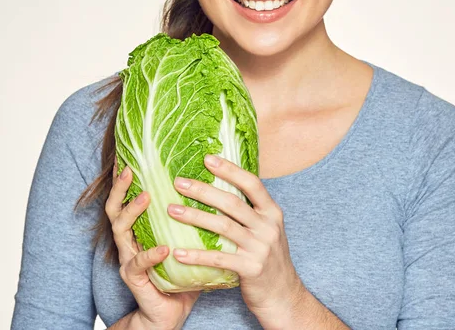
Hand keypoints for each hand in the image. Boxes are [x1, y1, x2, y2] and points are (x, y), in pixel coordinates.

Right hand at [106, 156, 200, 329]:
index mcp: (140, 229)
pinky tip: (164, 247)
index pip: (127, 198)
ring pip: (121, 231)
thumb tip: (218, 186)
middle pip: (114, 209)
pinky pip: (139, 264)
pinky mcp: (135, 279)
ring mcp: (129, 259)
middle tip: (132, 170)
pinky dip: (151, 254)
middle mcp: (129, 241)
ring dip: (133, 211)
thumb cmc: (181, 270)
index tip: (131, 156)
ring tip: (147, 197)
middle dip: (120, 188)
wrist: (170, 311)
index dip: (126, 179)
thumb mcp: (187, 238)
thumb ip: (193, 216)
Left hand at [166, 154, 304, 323]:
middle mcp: (268, 226)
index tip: (208, 159)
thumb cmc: (268, 257)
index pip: (251, 183)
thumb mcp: (267, 228)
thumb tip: (222, 185)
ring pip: (222, 226)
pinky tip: (178, 252)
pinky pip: (219, 258)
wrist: (282, 294)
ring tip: (171, 210)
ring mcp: (260, 247)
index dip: (230, 170)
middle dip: (203, 191)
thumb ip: (251, 210)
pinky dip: (197, 254)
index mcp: (272, 212)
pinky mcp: (251, 268)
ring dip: (194, 217)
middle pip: (232, 202)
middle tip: (178, 183)